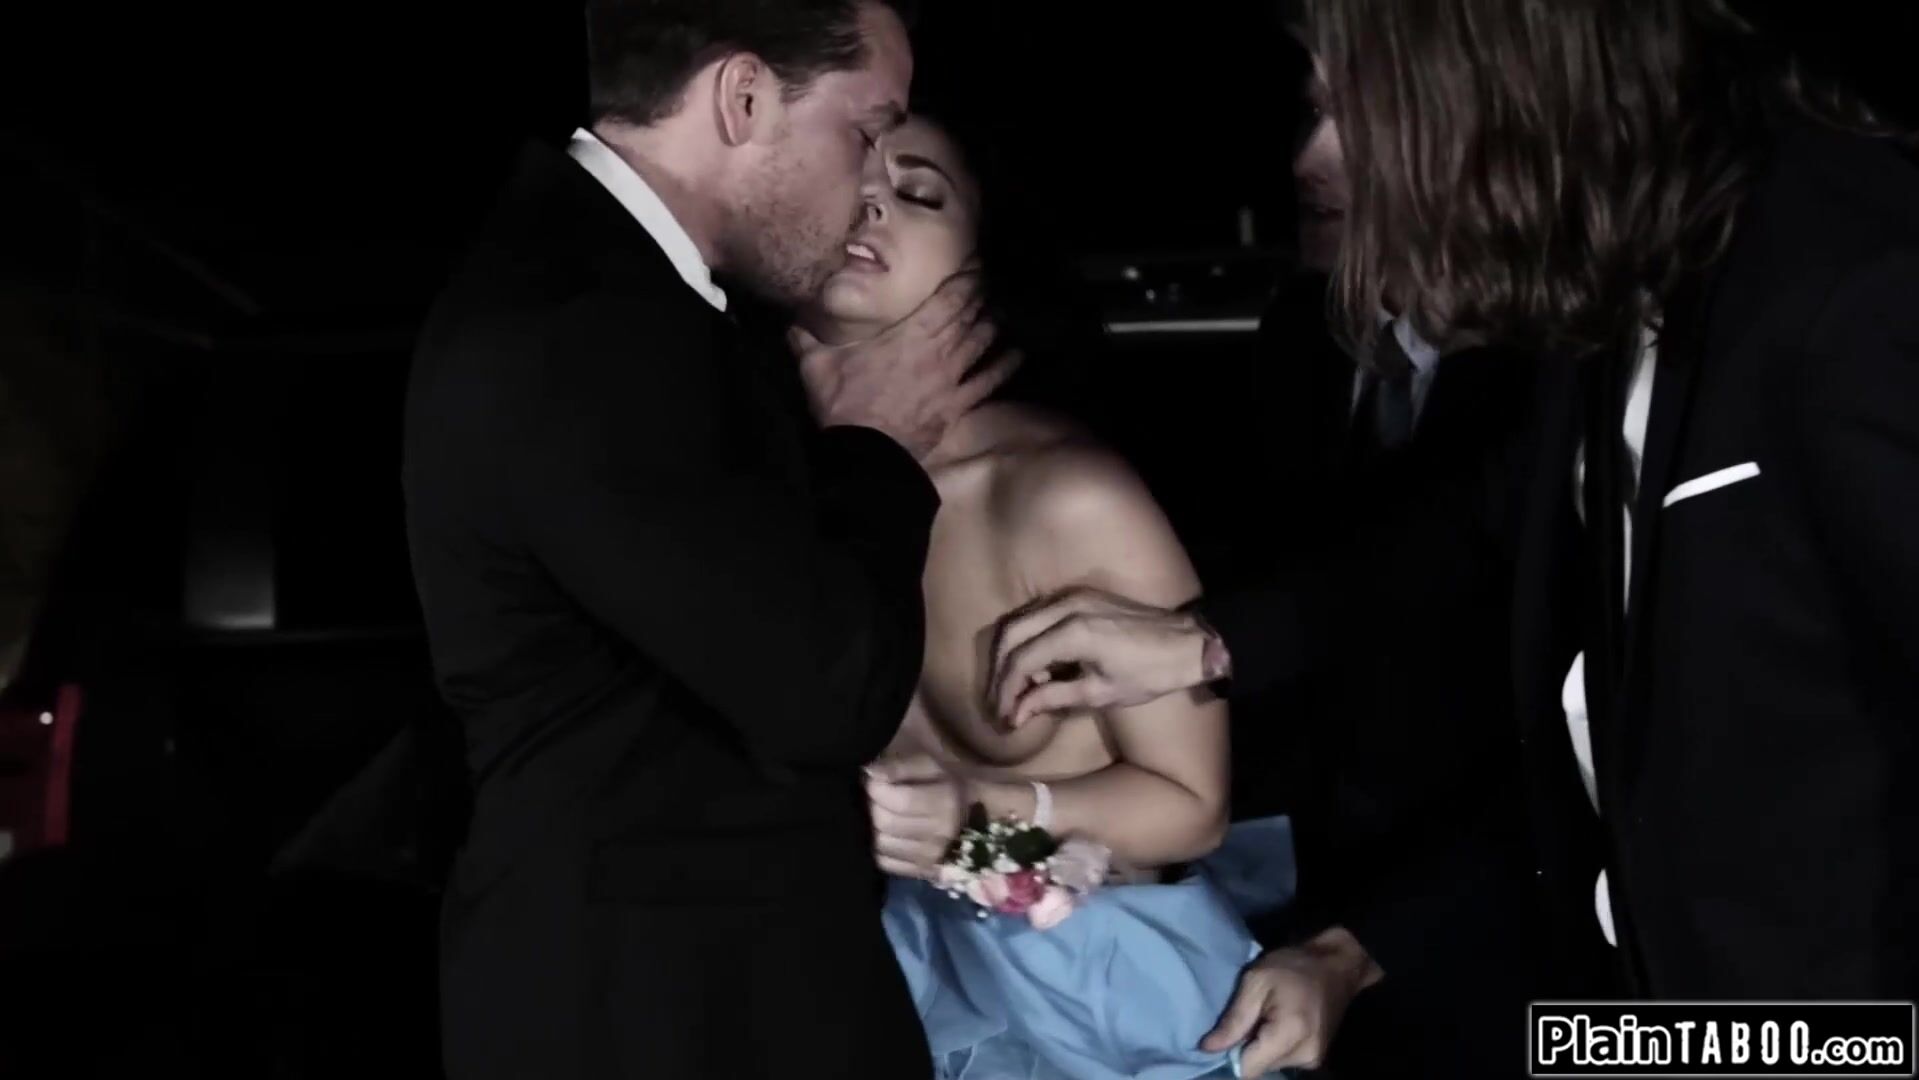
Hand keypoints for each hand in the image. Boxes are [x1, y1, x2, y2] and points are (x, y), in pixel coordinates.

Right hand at [791, 270, 1019, 459]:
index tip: (975, 264)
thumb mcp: (816, 366)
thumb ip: (805, 337)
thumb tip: (791, 318)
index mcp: (909, 334)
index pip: (949, 298)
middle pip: (971, 315)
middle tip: (990, 283)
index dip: (966, 279)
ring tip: (1002, 311)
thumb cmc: (842, 406)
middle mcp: (938, 350)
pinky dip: (1004, 365)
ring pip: (983, 343)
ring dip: (994, 325)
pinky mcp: (957, 405)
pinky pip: (989, 381)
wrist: (864, 454)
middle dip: (982, 297)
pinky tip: (1017, 354)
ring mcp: (952, 379)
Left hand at [865, 754, 969, 879]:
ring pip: (882, 844)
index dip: (876, 788)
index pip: (900, 801)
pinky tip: (886, 833)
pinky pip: (885, 862)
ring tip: (880, 813)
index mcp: (947, 802)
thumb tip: (871, 774)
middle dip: (872, 805)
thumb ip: (901, 766)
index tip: (872, 779)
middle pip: (886, 823)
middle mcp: (941, 834)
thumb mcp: (930, 762)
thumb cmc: (948, 781)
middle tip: (873, 796)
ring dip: (873, 827)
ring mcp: (932, 858)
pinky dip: (879, 847)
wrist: (972, 812)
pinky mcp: (922, 872)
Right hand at [988, 587, 1217, 728]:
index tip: (1004, 718)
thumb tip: (1017, 714)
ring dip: (1010, 654)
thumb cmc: (1148, 674)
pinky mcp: (1078, 594)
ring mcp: (1071, 595)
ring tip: (1015, 689)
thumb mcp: (1100, 693)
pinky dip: (1027, 639)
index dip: (1006, 691)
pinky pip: (1037, 614)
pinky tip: (1036, 667)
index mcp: (1073, 632)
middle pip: (1009, 634)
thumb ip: (1054, 698)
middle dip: (999, 672)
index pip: (1020, 660)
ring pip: (1019, 620)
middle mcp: (1065, 606)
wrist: (1185, 642)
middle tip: (1000, 703)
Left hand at [1199, 927, 1383, 1073]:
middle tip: (1252, 1016)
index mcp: (1289, 1035)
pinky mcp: (1317, 1057)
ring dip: (1262, 1046)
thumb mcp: (1256, 982)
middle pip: (1259, 1068)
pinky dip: (1276, 1045)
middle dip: (1248, 1047)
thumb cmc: (1294, 966)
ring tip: (1267, 1016)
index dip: (1232, 1054)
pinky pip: (1284, 1060)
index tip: (1228, 1033)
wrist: (1337, 965)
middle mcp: (1305, 1056)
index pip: (1248, 1069)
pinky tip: (1279, 1022)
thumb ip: (1234, 1019)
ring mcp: (1314, 1059)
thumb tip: (1207, 1048)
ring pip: (1270, 1065)